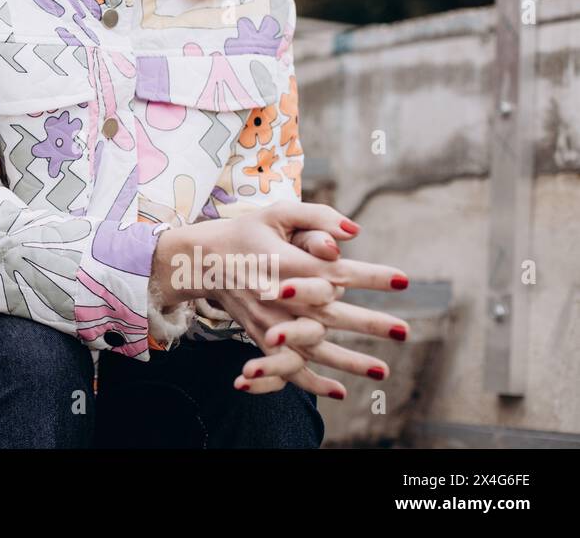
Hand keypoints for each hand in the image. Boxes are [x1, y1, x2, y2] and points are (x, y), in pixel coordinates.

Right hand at [152, 203, 410, 399]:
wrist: (200, 262)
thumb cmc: (245, 233)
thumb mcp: (277, 213)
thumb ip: (317, 217)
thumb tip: (355, 232)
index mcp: (285, 262)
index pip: (335, 271)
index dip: (370, 276)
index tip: (403, 280)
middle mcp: (279, 296)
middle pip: (330, 313)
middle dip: (368, 323)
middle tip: (404, 331)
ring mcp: (269, 321)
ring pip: (312, 346)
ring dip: (349, 361)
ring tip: (383, 371)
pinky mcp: (261, 337)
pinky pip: (287, 365)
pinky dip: (311, 382)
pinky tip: (339, 392)